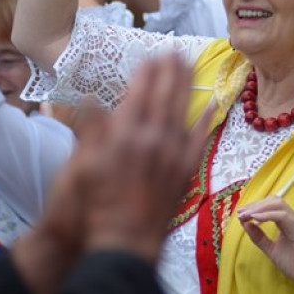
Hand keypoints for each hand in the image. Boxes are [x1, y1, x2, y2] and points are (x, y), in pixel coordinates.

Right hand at [57, 53, 212, 262]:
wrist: (122, 242)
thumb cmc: (94, 207)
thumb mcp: (81, 166)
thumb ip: (89, 131)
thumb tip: (90, 100)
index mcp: (125, 136)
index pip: (140, 94)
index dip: (147, 72)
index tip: (152, 55)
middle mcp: (153, 141)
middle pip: (165, 97)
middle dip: (170, 71)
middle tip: (176, 51)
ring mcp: (172, 156)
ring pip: (183, 112)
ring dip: (187, 86)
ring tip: (191, 65)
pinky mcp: (185, 172)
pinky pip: (199, 140)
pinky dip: (205, 121)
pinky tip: (211, 106)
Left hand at [237, 196, 293, 292]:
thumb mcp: (271, 249)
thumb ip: (259, 237)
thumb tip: (245, 224)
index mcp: (287, 222)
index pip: (271, 205)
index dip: (255, 206)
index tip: (240, 214)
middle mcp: (293, 218)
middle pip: (273, 200)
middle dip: (255, 204)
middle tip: (240, 213)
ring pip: (278, 204)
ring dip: (259, 208)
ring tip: (245, 215)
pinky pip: (282, 216)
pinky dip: (267, 215)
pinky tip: (255, 219)